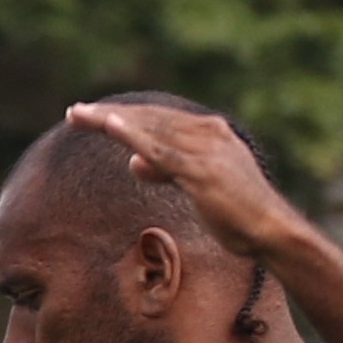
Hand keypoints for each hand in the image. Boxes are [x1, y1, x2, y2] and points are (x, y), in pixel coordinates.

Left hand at [58, 99, 304, 263]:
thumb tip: (133, 163)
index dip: (124, 116)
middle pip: (149, 118)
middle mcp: (207, 132)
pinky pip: (161, 149)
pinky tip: (111, 127)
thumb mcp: (196, 186)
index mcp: (207, 132)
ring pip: (150, 129)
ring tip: (80, 115)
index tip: (91, 116)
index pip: (157, 118)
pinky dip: (134, 136)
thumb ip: (166, 170)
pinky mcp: (201, 170)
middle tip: (73, 112)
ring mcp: (205, 149)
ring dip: (112, 121)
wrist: (269, 229)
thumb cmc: (236, 213)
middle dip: (109, 115)